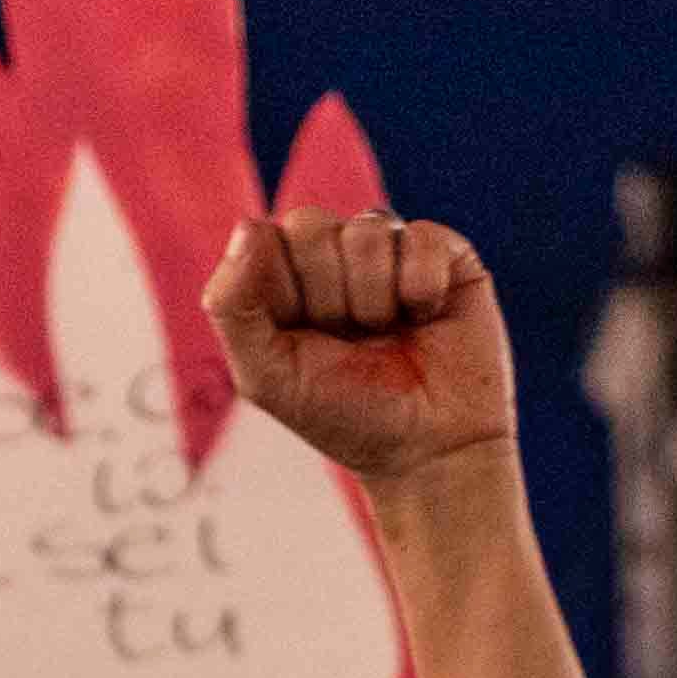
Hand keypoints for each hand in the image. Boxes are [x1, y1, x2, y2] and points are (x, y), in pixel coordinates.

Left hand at [203, 207, 511, 481]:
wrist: (428, 452)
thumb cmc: (345, 416)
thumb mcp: (266, 376)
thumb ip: (233, 306)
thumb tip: (250, 225)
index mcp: (283, 274)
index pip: (264, 238)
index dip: (285, 294)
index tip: (306, 340)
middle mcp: (334, 252)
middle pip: (310, 226)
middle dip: (329, 299)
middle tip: (351, 341)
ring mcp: (389, 247)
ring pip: (366, 231)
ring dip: (375, 301)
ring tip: (388, 335)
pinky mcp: (443, 252)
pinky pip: (421, 237)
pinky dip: (421, 288)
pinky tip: (425, 317)